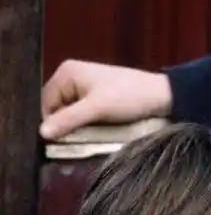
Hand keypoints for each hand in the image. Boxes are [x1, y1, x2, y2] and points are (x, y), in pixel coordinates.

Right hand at [41, 60, 172, 139]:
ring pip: (70, 115)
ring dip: (77, 127)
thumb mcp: (98, 109)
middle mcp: (72, 77)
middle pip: (56, 110)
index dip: (52, 123)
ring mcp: (84, 88)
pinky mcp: (96, 99)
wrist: (164, 96)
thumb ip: (69, 119)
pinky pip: (83, 116)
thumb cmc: (131, 96)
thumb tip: (41, 133)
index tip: (62, 141)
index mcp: (67, 72)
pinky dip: (87, 125)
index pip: (45, 103)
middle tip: (78, 141)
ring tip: (90, 136)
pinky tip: (96, 132)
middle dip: (66, 126)